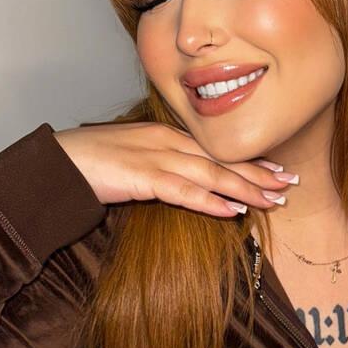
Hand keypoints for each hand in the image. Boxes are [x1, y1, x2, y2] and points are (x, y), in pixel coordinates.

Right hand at [54, 121, 297, 216]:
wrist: (58, 163)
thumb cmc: (92, 162)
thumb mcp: (134, 158)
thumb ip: (160, 166)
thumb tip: (186, 183)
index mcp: (166, 135)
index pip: (216, 148)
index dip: (248, 160)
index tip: (276, 169)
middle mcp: (167, 142)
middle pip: (222, 158)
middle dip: (258, 172)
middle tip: (289, 183)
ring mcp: (156, 157)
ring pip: (211, 174)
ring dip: (246, 188)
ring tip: (274, 200)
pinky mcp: (142, 177)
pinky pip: (184, 191)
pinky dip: (211, 201)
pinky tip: (233, 212)